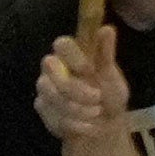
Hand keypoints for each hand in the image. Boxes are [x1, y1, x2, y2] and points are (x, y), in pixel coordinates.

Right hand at [31, 22, 131, 140]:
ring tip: (96, 113)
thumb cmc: (108, 94)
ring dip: (78, 108)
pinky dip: (75, 124)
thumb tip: (107, 28)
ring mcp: (45, 87)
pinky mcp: (42, 108)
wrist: (105, 126)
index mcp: (71, 54)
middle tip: (97, 98)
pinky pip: (54, 116)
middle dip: (75, 88)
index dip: (74, 57)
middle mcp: (53, 67)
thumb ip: (106, 53)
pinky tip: (89, 126)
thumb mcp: (112, 76)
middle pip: (50, 68)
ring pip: (52, 95)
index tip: (90, 71)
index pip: (62, 44)